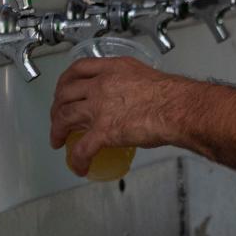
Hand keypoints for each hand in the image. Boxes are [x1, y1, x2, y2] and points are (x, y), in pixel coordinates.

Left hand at [49, 56, 187, 176]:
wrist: (178, 109)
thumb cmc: (170, 95)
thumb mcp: (143, 77)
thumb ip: (127, 83)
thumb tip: (126, 97)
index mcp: (112, 69)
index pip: (79, 69)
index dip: (65, 80)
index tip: (63, 89)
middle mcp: (101, 84)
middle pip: (65, 93)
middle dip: (56, 107)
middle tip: (57, 117)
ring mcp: (100, 107)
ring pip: (65, 117)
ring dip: (57, 131)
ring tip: (58, 141)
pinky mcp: (103, 131)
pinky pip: (81, 148)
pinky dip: (77, 159)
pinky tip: (79, 166)